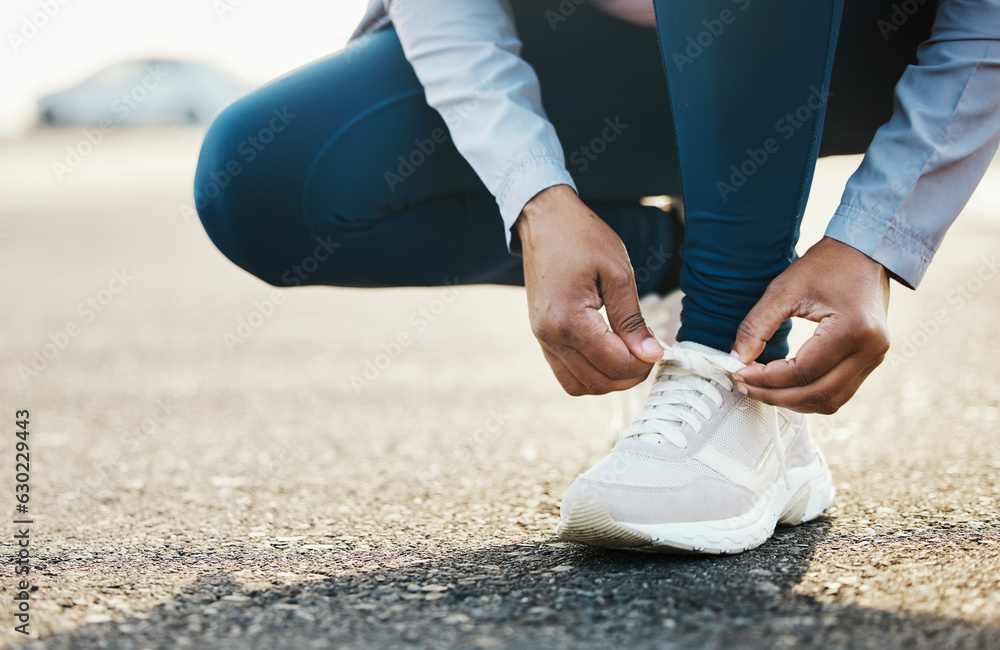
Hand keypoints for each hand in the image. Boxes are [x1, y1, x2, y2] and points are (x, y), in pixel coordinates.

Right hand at [516, 185, 663, 394]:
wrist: (544, 220)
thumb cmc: (581, 237)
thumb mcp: (618, 273)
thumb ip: (633, 320)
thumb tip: (651, 354)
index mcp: (569, 319)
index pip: (613, 363)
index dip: (642, 364)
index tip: (659, 349)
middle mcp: (550, 336)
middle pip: (597, 382)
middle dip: (629, 376)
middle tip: (649, 354)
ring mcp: (542, 338)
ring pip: (580, 385)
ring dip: (609, 380)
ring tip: (629, 356)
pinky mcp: (541, 336)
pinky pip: (565, 373)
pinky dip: (589, 374)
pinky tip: (608, 355)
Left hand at [730, 237, 889, 413]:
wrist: (865, 252)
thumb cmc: (826, 265)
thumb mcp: (784, 289)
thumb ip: (757, 326)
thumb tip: (737, 360)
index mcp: (852, 329)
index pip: (802, 371)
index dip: (766, 379)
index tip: (738, 372)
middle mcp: (870, 350)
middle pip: (817, 394)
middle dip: (774, 396)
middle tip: (743, 386)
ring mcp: (874, 358)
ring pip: (829, 401)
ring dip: (792, 401)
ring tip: (759, 389)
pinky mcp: (870, 361)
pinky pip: (837, 393)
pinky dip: (808, 395)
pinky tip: (783, 386)